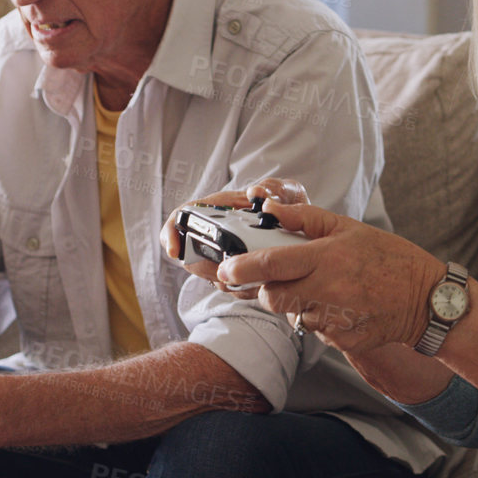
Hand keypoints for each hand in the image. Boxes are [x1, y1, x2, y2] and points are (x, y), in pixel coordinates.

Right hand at [160, 177, 310, 298]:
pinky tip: (257, 284)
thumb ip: (272, 190)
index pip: (183, 216)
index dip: (172, 232)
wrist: (306, 224)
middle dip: (202, 267)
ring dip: (224, 280)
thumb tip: (255, 193)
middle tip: (224, 272)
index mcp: (219, 207)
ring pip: (209, 273)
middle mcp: (216, 230)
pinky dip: (240, 288)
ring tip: (248, 277)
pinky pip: (229, 285)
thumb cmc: (287, 203)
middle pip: (190, 252)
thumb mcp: (284, 191)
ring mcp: (224, 252)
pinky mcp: (236, 270)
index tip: (174, 250)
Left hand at [217, 199, 442, 356]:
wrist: (426, 300)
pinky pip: (315, 330)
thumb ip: (305, 218)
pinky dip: (320, 319)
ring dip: (298, 304)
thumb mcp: (348, 228)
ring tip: (327, 290)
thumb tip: (270, 208)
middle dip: (268, 290)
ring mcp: (335, 320)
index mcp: (326, 258)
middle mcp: (328, 290)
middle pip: (272, 298)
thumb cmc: (389, 259)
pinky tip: (341, 306)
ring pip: (293, 315)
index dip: (240, 269)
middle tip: (284, 280)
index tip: (225, 269)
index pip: (271, 265)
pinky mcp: (342, 341)